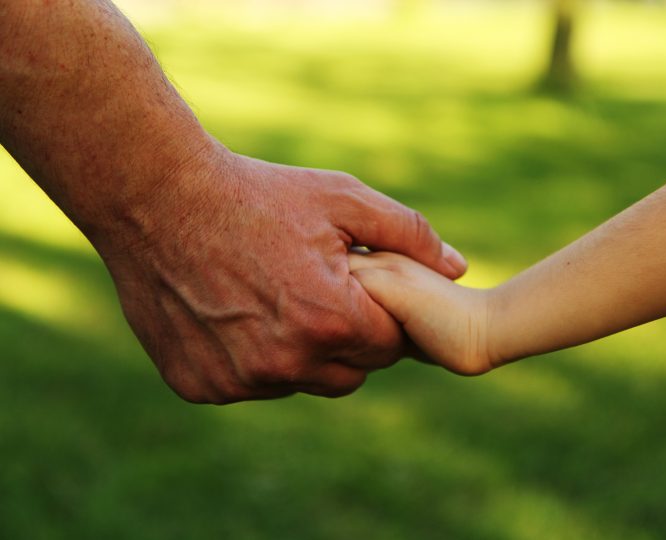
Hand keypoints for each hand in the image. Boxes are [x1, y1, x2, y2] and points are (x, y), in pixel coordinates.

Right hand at [95, 146, 466, 402]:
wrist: (157, 199)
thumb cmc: (257, 194)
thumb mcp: (341, 198)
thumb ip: (408, 234)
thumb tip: (458, 267)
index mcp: (331, 321)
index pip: (389, 345)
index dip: (382, 315)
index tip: (363, 291)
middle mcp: (287, 363)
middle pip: (350, 373)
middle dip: (348, 339)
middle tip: (323, 293)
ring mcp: (239, 381)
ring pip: (300, 382)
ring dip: (302, 353)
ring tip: (280, 298)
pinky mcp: (201, 385)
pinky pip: (250, 385)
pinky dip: (253, 360)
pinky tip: (238, 314)